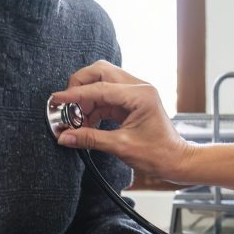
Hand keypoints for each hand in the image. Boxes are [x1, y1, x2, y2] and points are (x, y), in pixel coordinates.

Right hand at [50, 61, 193, 180]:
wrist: (176, 161)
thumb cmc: (158, 154)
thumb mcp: (121, 146)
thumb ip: (90, 139)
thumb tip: (65, 136)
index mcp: (139, 94)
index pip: (100, 88)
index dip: (75, 94)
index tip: (57, 100)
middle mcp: (138, 87)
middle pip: (100, 72)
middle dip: (80, 85)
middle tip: (66, 104)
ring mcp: (135, 93)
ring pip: (102, 82)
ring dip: (86, 98)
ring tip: (76, 119)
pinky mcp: (131, 102)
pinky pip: (107, 97)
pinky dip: (94, 107)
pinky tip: (86, 122)